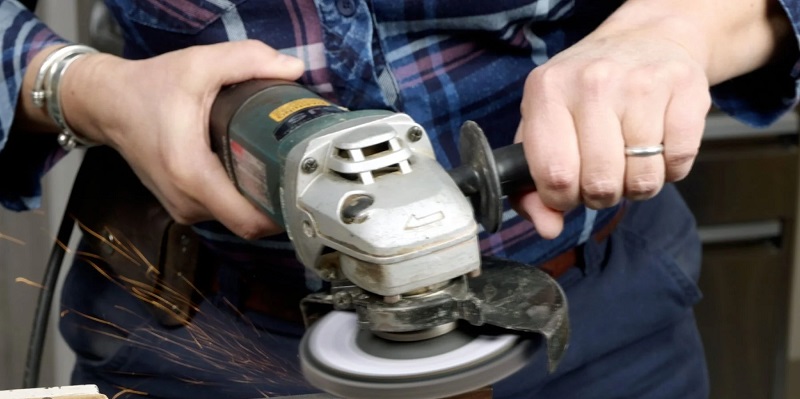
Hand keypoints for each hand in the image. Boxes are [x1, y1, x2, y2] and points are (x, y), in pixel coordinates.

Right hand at [62, 40, 304, 238]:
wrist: (106, 103)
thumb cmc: (148, 89)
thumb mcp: (199, 65)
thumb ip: (248, 60)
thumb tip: (293, 69)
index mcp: (192, 175)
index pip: (249, 222)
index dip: (282, 213)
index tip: (305, 190)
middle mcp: (187, 201)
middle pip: (249, 221)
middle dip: (278, 199)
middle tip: (300, 169)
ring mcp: (183, 208)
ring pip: (237, 216)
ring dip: (259, 197)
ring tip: (278, 166)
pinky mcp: (182, 205)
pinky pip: (223, 209)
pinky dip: (241, 194)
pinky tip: (253, 168)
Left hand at [514, 20, 710, 238]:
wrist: (646, 39)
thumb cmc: (586, 92)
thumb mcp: (545, 125)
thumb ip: (532, 184)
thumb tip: (548, 228)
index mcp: (547, 90)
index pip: (554, 175)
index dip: (563, 199)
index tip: (569, 191)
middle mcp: (593, 82)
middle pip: (600, 183)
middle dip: (601, 195)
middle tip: (603, 177)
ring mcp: (641, 84)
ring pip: (642, 179)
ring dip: (637, 186)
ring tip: (629, 161)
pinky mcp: (686, 90)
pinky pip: (679, 164)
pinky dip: (670, 171)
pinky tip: (658, 146)